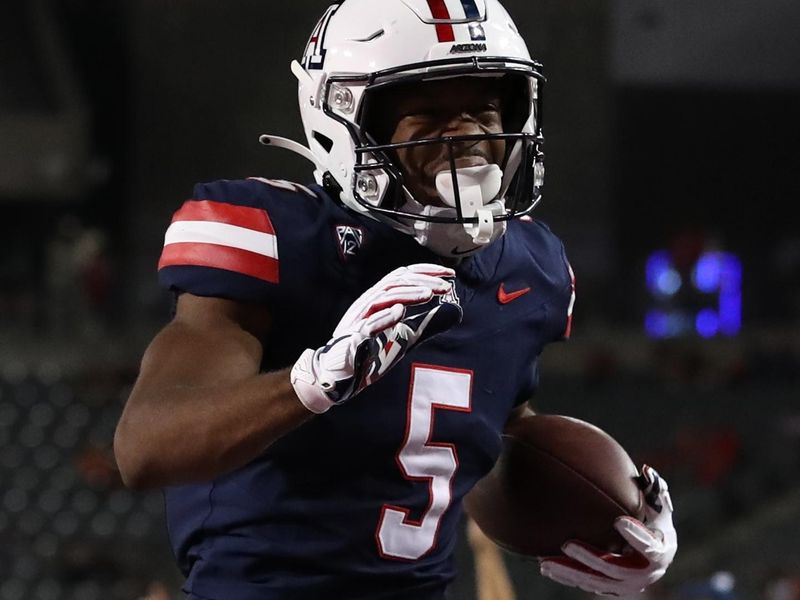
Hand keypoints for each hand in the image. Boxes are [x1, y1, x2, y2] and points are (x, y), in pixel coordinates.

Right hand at [291, 263, 461, 412]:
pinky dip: (385, 316)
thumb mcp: (407, 336)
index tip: (451, 274)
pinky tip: (401, 312)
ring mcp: (359, 319)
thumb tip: (456, 311)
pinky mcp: (354, 338)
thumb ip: (427, 324)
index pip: (403, 275)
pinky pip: (369, 324)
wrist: (340, 376)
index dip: (427, 271)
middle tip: (446, 285)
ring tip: (429, 294)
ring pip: (383, 297)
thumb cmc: (370, 353)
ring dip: (407, 294)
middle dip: (422, 280)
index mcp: (380, 300)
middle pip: (395, 281)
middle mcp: (369, 303)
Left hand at [539, 465, 676, 594]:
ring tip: (545, 563)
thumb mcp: (660, 508)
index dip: (635, 536)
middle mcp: (644, 574)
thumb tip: (646, 469)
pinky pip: (587, 583)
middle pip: (614, 568)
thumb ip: (655, 490)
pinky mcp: (611, 588)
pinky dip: (567, 577)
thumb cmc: (656, 523)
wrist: (655, 556)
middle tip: (567, 544)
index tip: (618, 521)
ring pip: (595, 581)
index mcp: (659, 552)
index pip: (649, 546)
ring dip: (570, 572)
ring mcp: (626, 585)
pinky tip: (545, 567)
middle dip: (590, 557)